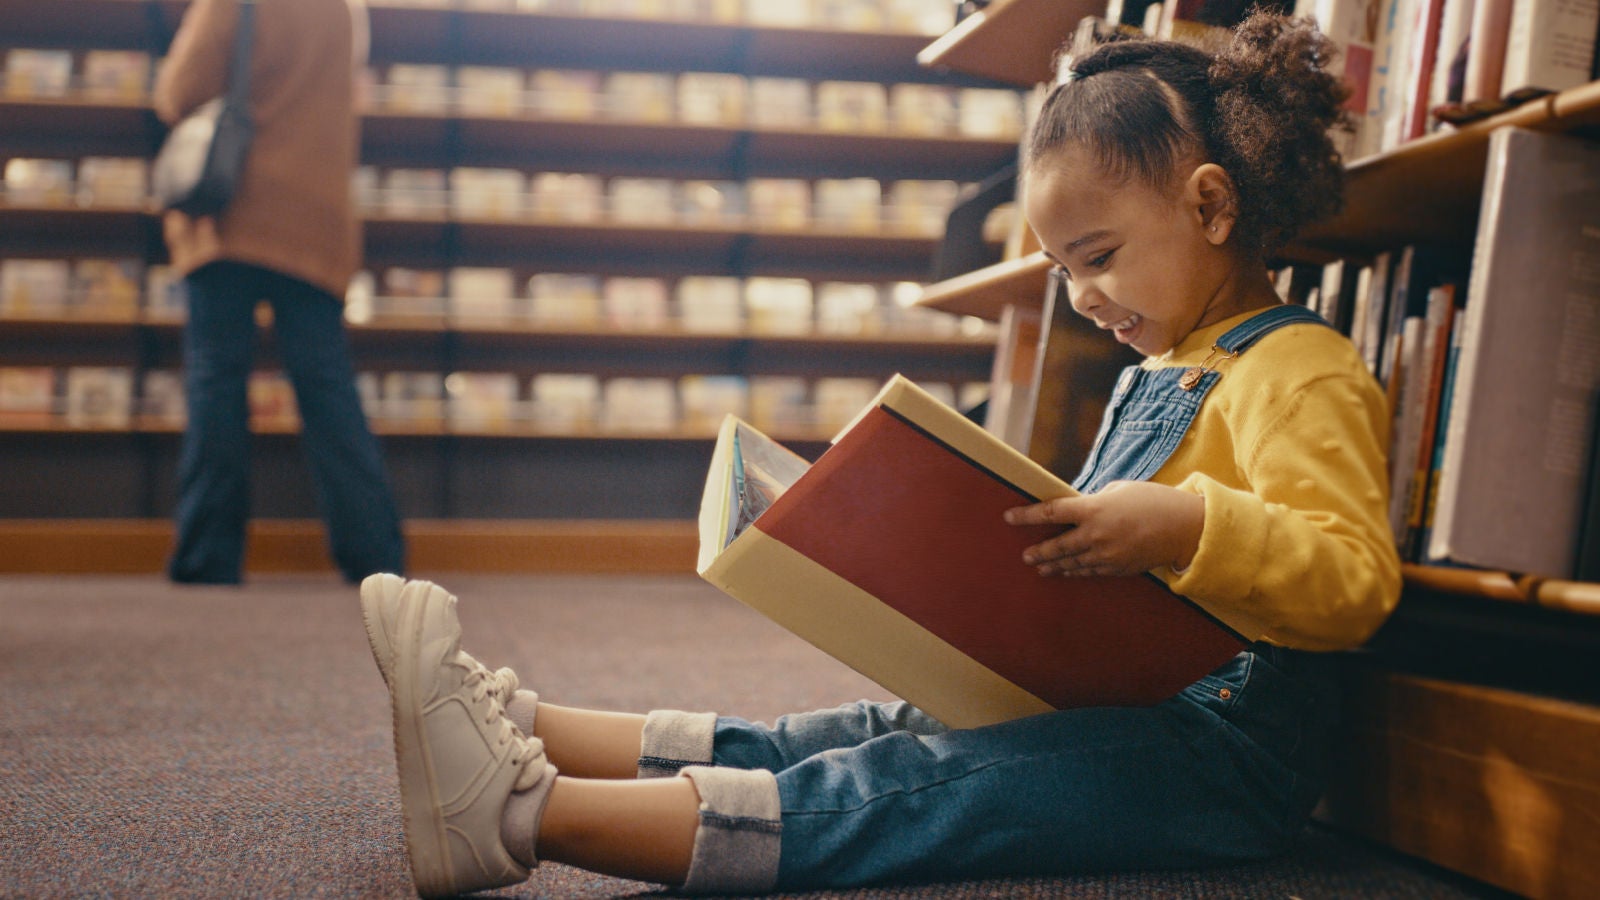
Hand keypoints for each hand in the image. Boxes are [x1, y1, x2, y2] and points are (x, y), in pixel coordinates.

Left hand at [1002, 480, 1203, 576]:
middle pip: (1057, 545)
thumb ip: (1094, 500)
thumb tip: (1077, 508)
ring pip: (1072, 563)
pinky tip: (1067, 571)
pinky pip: (1090, 571)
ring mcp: (1107, 555)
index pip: (1051, 512)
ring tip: (1040, 567)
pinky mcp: (1118, 569)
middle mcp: (1096, 534)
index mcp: (1094, 509)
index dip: (1027, 515)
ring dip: (1054, 565)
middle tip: (1025, 555)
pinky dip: (1076, 570)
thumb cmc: (1153, 500)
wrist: (1186, 526)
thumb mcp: (1119, 489)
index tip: (1009, 517)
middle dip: (1038, 551)